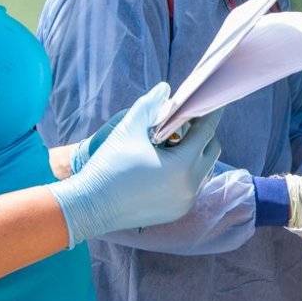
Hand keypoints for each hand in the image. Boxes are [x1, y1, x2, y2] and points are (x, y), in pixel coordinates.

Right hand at [48, 85, 221, 245]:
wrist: (90, 206)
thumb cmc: (109, 165)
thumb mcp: (129, 129)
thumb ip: (149, 106)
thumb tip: (165, 88)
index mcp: (182, 165)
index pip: (207, 131)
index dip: (208, 112)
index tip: (208, 100)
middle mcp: (190, 186)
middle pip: (211, 150)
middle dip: (202, 133)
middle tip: (184, 122)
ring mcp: (185, 202)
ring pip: (204, 169)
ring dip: (194, 153)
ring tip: (172, 142)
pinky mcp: (177, 212)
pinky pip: (192, 186)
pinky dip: (186, 172)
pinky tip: (166, 163)